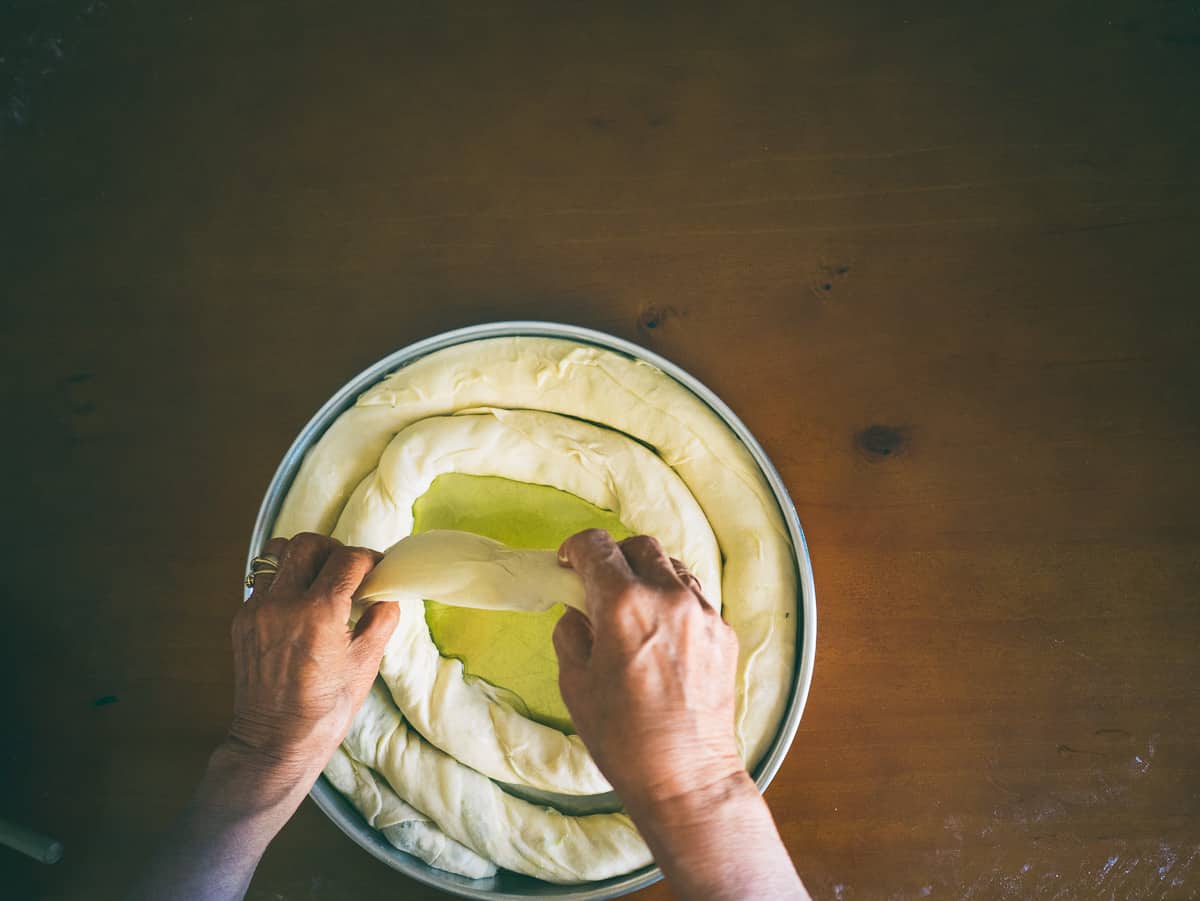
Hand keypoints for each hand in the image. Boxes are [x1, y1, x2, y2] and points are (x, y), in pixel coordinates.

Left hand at [225, 532, 398, 805]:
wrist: (275, 741)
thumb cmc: (326, 709)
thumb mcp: (366, 664)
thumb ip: (381, 620)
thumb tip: (386, 595)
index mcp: (320, 614)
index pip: (348, 559)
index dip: (369, 559)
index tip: (377, 568)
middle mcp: (284, 604)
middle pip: (309, 544)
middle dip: (334, 550)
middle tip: (348, 570)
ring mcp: (257, 610)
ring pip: (278, 553)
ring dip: (303, 557)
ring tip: (319, 578)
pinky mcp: (242, 620)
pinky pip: (263, 580)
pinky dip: (284, 579)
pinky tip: (299, 601)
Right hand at [554, 529, 807, 899]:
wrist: (685, 775)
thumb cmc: (622, 736)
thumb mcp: (575, 683)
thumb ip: (571, 633)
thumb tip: (578, 612)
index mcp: (624, 604)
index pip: (597, 545)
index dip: (576, 547)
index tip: (568, 562)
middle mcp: (668, 597)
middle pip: (640, 546)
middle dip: (615, 557)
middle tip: (599, 584)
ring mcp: (703, 613)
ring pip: (673, 567)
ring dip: (648, 576)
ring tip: (635, 609)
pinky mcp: (724, 633)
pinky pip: (696, 598)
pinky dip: (674, 601)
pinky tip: (664, 634)